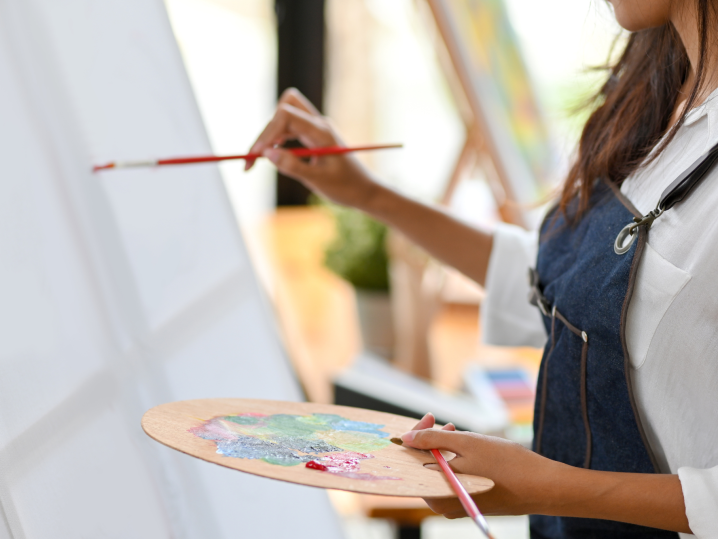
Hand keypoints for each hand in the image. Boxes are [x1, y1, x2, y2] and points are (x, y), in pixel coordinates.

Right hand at [246, 88, 378, 208]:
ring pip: (286, 115)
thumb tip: (266, 154)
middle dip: (267, 130)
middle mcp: (319, 124)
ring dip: (271, 133)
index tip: (257, 154)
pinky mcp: (315, 136)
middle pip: (285, 108)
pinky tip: (273, 155)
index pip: (286, 116)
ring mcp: (317, 129)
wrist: (365, 191)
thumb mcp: (317, 180)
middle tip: (255, 157)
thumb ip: (291, 166)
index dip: (267, 132)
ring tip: (259, 157)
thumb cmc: (346, 187)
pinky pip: (291, 128)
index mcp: (321, 132)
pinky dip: (278, 138)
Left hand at [404, 414, 558, 517]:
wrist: (542, 487)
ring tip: (459, 433)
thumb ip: (432, 440)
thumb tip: (406, 438)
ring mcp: (455, 504)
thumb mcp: (466, 444)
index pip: (413, 459)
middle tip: (449, 424)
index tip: (429, 416)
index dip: (418, 434)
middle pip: (425, 465)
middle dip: (433, 441)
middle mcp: (442, 504)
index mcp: (435, 492)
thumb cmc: (505, 464)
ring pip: (440, 470)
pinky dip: (456, 461)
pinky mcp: (468, 502)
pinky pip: (452, 479)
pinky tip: (468, 450)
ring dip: (445, 449)